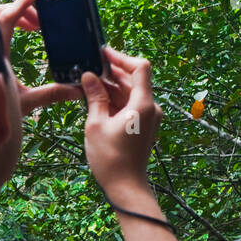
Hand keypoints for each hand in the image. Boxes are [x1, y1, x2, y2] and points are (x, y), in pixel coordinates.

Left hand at [0, 0, 81, 115]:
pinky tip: (24, 34)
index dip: (23, 1)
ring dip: (17, 17)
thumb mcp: (27, 102)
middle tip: (43, 23)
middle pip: (0, 12)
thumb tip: (79, 89)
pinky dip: (10, 24)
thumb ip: (53, 93)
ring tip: (37, 27)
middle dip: (24, 10)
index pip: (6, 17)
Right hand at [79, 46, 163, 192]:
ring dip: (112, 85)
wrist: (126, 187)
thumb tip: (88, 76)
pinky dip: (116, 99)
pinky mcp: (143, 125)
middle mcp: (151, 108)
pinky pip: (131, 104)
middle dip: (113, 71)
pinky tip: (97, 98)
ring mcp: (149, 117)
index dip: (122, 57)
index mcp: (144, 104)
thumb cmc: (110, 158)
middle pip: (135, 79)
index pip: (140, 68)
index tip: (103, 53)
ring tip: (88, 81)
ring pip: (131, 92)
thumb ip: (94, 97)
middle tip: (90, 66)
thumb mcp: (96, 124)